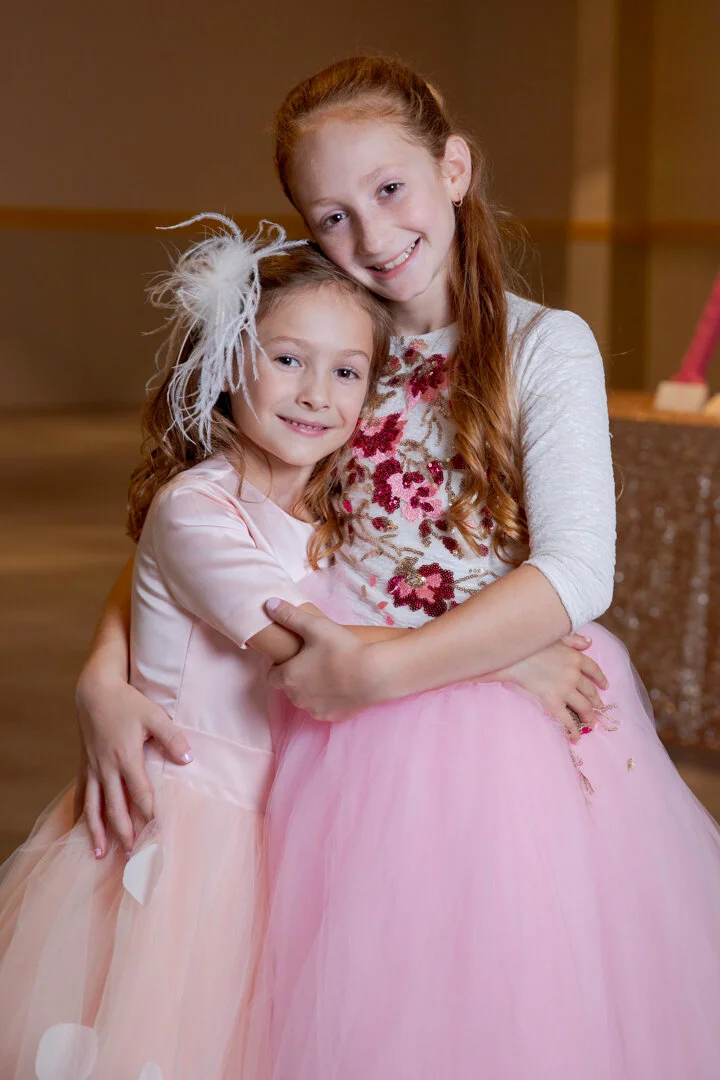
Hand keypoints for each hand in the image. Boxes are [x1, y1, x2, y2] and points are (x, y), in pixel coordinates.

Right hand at [75, 664, 193, 856]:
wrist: (94, 691)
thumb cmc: (128, 702)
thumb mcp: (154, 715)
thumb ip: (172, 737)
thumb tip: (189, 759)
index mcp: (126, 757)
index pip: (140, 793)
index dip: (149, 815)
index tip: (157, 834)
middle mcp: (107, 767)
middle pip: (115, 807)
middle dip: (123, 833)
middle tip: (131, 858)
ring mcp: (93, 768)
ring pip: (93, 806)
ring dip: (97, 831)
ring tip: (99, 854)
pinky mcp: (84, 766)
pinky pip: (81, 794)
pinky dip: (80, 813)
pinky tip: (79, 828)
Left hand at [265, 599, 374, 720]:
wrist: (374, 674)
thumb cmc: (343, 649)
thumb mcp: (315, 626)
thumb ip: (290, 616)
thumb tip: (269, 604)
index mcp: (288, 677)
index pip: (271, 675)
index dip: (279, 665)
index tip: (294, 655)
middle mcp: (297, 698)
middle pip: (289, 687)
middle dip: (296, 676)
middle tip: (313, 660)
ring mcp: (315, 710)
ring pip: (305, 699)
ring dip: (311, 689)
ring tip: (327, 672)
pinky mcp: (332, 717)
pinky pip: (323, 708)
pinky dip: (327, 699)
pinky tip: (339, 686)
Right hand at [493, 633, 607, 742]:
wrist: (514, 654)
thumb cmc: (532, 643)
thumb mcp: (556, 635)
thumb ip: (575, 639)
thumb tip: (589, 642)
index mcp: (576, 658)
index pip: (594, 670)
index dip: (601, 679)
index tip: (605, 686)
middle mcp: (574, 675)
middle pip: (590, 691)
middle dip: (596, 702)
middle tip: (598, 710)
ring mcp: (565, 689)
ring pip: (584, 706)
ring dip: (589, 717)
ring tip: (590, 724)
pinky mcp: (553, 701)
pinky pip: (566, 719)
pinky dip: (572, 730)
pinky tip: (575, 737)